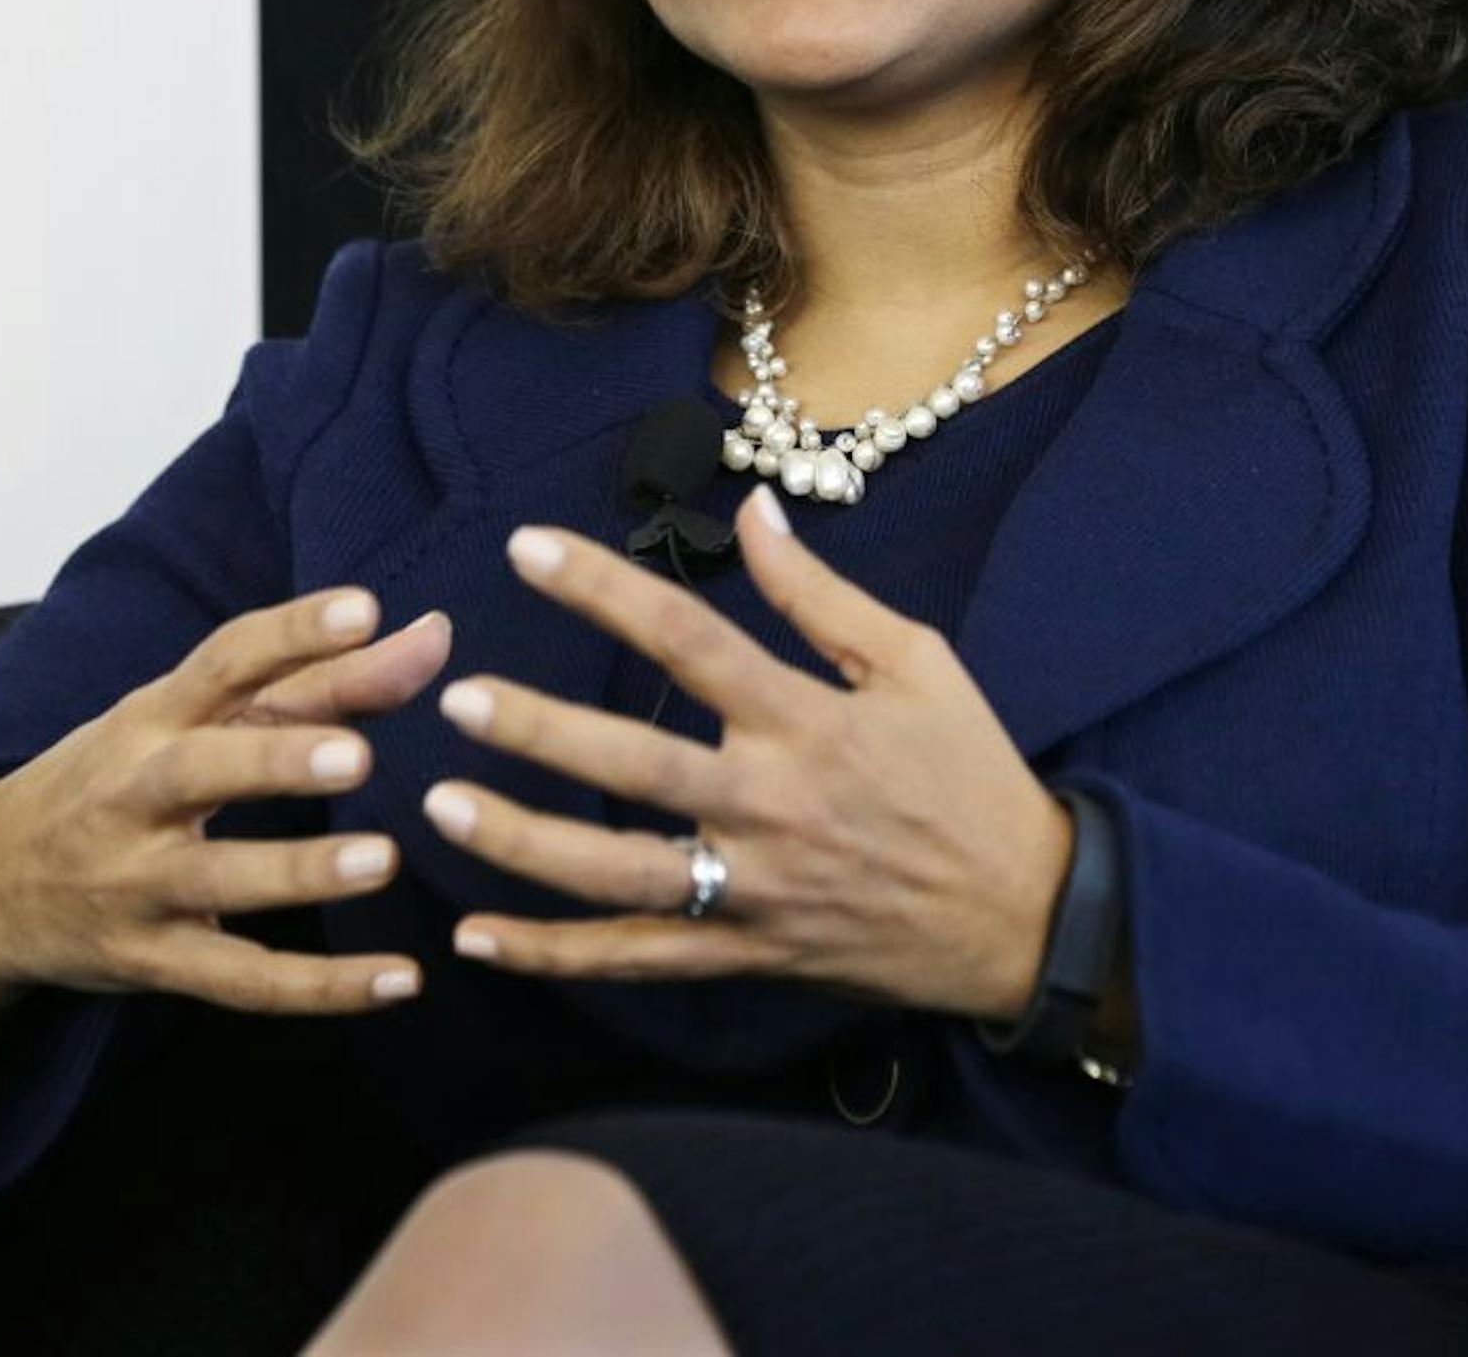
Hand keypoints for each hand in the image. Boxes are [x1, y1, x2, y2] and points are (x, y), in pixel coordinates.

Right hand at [0, 588, 455, 1012]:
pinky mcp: (151, 962)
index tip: (364, 608)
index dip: (290, 632)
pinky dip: (320, 989)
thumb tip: (438, 634)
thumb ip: (326, 679)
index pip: (221, 661)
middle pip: (198, 770)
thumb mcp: (200, 719)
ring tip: (385, 860)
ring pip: (216, 882)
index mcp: (153, 717)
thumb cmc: (125, 776)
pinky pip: (240, 980)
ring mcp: (136, 885)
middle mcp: (135, 794)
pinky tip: (400, 981)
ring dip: (299, 873)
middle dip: (274, 762)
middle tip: (356, 757)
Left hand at [423, 485, 1075, 1022]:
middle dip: (542, 732)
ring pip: (619, 875)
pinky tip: (477, 939)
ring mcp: (755, 891)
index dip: (605, 589)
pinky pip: (638, 959)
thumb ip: (819, 592)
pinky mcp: (748, 957)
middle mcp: (773, 806)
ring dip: (524, 844)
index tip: (528, 549)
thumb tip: (752, 508)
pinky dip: (555, 956)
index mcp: (811, 721)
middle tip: (459, 698)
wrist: (1026, 917)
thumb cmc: (970, 772)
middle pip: (638, 767)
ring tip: (442, 808)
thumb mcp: (916, 661)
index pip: (690, 641)